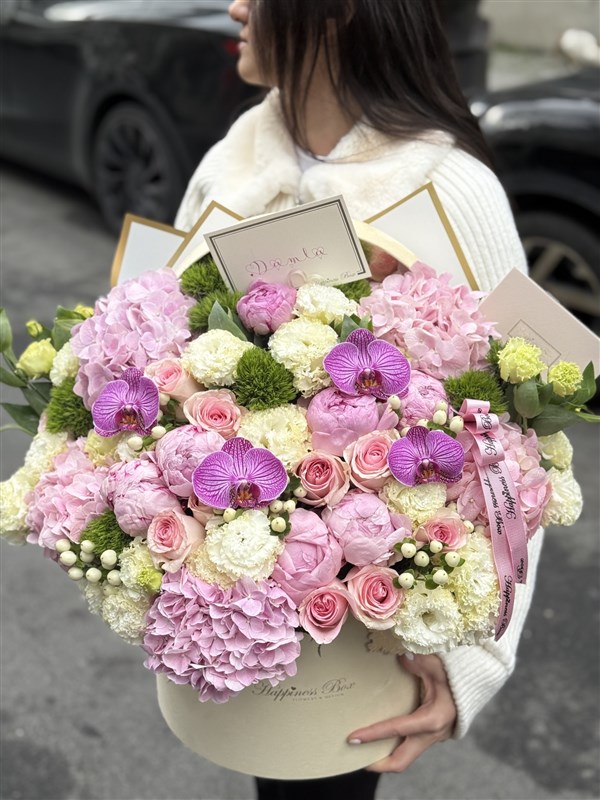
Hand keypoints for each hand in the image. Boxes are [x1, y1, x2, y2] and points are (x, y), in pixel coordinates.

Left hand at [347, 654, 456, 772]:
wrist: (476, 684)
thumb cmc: (457, 674)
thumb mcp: (438, 666)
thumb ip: (420, 662)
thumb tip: (402, 657)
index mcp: (433, 719)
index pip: (397, 729)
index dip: (373, 734)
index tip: (352, 737)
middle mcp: (432, 734)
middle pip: (401, 761)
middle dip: (377, 763)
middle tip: (355, 757)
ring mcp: (432, 737)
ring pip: (405, 756)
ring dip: (384, 755)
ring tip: (362, 749)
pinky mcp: (431, 734)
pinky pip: (409, 745)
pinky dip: (394, 745)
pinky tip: (380, 737)